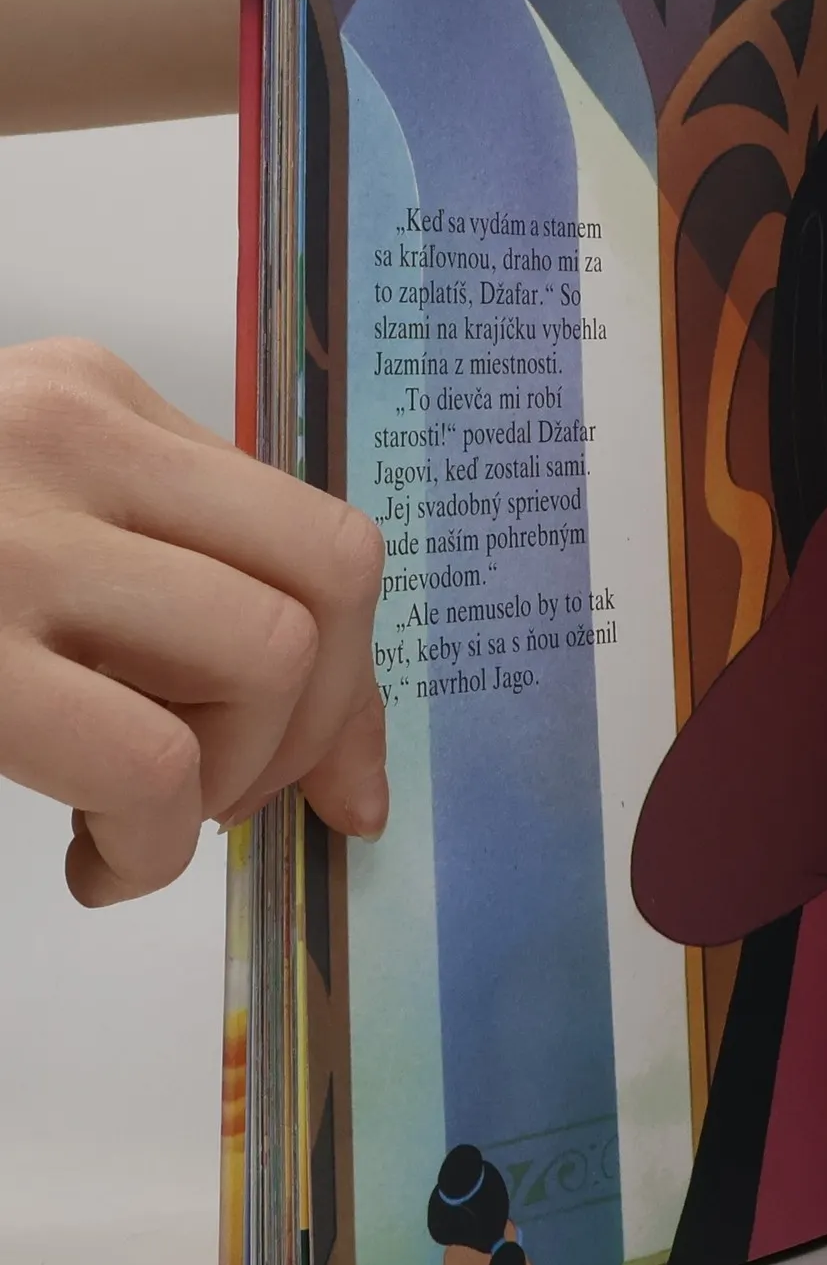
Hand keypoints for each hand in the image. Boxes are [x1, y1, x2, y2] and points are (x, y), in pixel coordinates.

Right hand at [0, 340, 387, 904]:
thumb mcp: (35, 532)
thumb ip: (170, 588)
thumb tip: (344, 765)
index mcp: (91, 398)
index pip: (318, 534)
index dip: (354, 675)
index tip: (334, 778)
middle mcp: (62, 432)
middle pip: (327, 581)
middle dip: (312, 724)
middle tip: (222, 795)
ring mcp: (3, 534)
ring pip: (265, 655)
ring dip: (228, 781)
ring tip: (140, 820)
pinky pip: (149, 759)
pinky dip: (155, 845)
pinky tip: (94, 866)